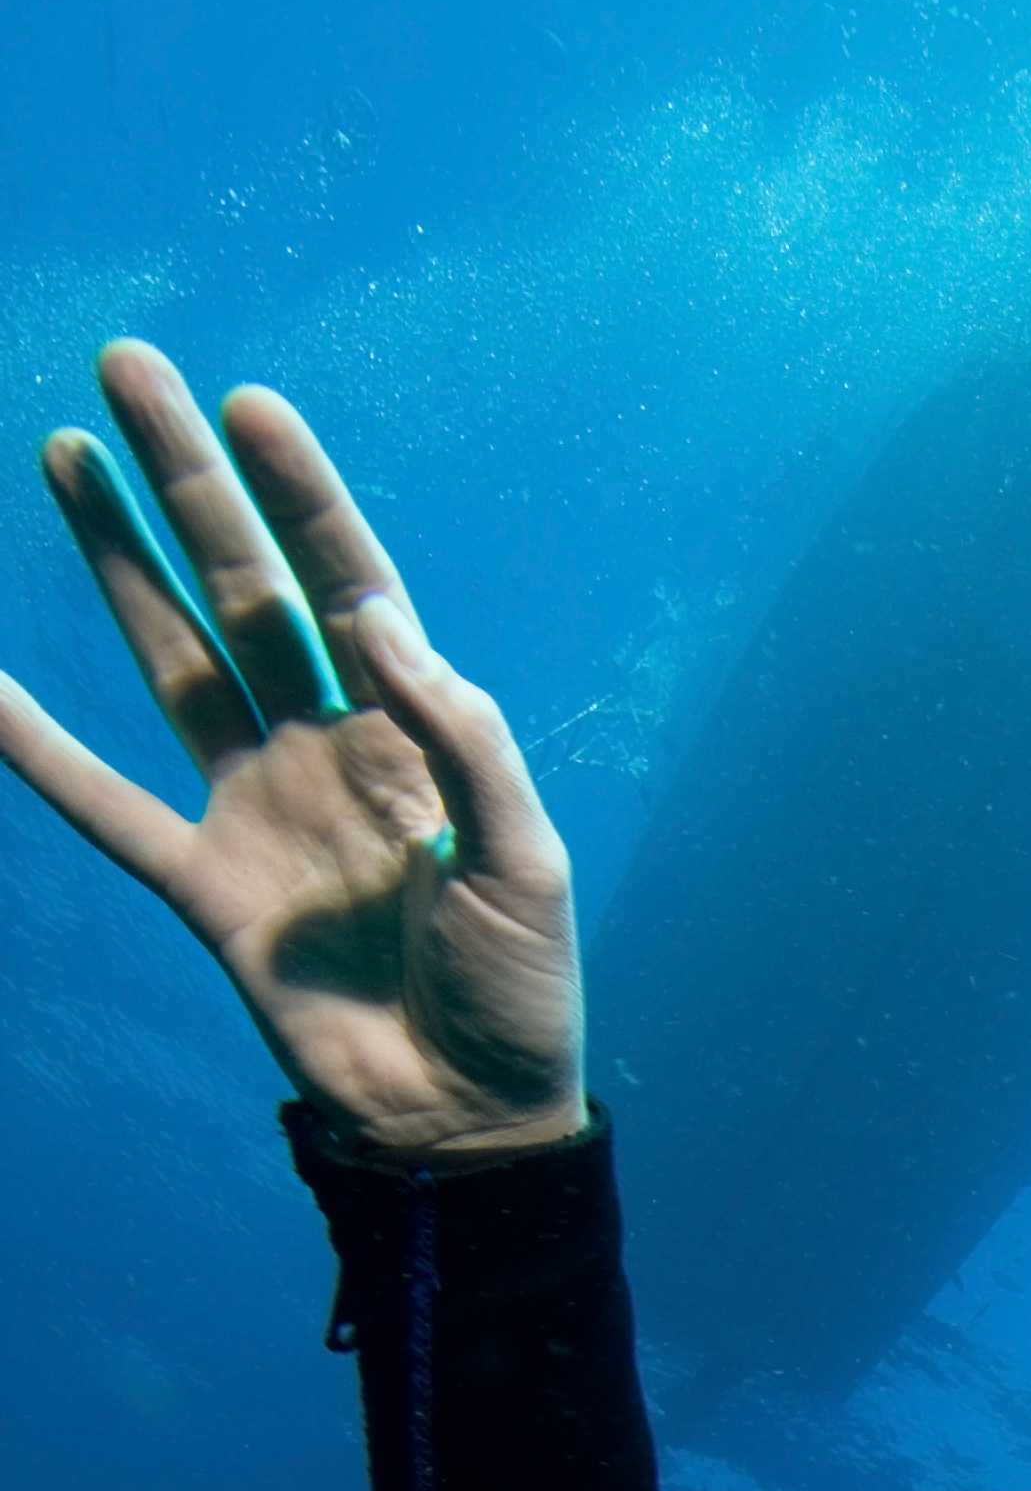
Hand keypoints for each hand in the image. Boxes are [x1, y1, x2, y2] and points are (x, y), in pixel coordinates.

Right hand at [0, 341, 583, 1162]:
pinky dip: (38, 750)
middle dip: (188, 483)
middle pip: (243, 588)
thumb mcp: (522, 857)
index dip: (300, 496)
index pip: (351, 581)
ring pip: (172, 659)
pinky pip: (105, 807)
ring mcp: (259, 808)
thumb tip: (375, 618)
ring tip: (68, 455)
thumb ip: (461, 737)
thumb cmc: (521, 991)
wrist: (468, 1118)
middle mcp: (328, 748)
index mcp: (415, 733)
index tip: (249, 404)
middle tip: (129, 371)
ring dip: (119, 559)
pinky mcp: (206, 888)